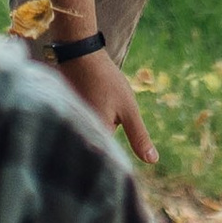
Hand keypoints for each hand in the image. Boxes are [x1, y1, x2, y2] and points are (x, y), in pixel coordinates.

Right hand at [60, 44, 155, 166]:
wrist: (80, 55)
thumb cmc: (106, 80)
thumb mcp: (128, 108)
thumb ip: (139, 136)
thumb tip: (152, 161)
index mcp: (96, 136)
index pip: (109, 159)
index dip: (118, 163)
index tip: (128, 167)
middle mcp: (80, 134)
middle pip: (98, 150)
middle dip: (108, 149)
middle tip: (112, 120)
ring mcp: (72, 126)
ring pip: (91, 138)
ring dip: (99, 134)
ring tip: (103, 110)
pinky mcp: (69, 118)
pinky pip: (82, 129)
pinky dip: (90, 125)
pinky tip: (95, 108)